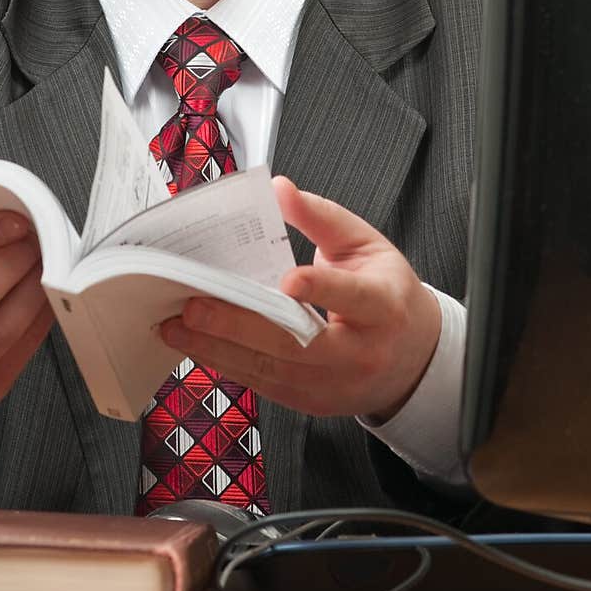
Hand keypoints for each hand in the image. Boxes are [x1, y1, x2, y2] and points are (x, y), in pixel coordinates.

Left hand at [160, 176, 441, 420]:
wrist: (413, 359)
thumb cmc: (386, 293)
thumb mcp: (365, 245)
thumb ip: (321, 216)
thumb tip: (279, 188)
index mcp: (382, 306)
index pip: (352, 297)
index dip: (321, 289)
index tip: (287, 280)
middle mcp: (360, 352)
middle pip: (295, 343)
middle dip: (238, 325)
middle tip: (193, 305)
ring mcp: (334, 384)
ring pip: (270, 369)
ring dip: (218, 348)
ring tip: (177, 326)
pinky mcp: (311, 402)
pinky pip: (263, 383)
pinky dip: (227, 362)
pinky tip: (198, 344)